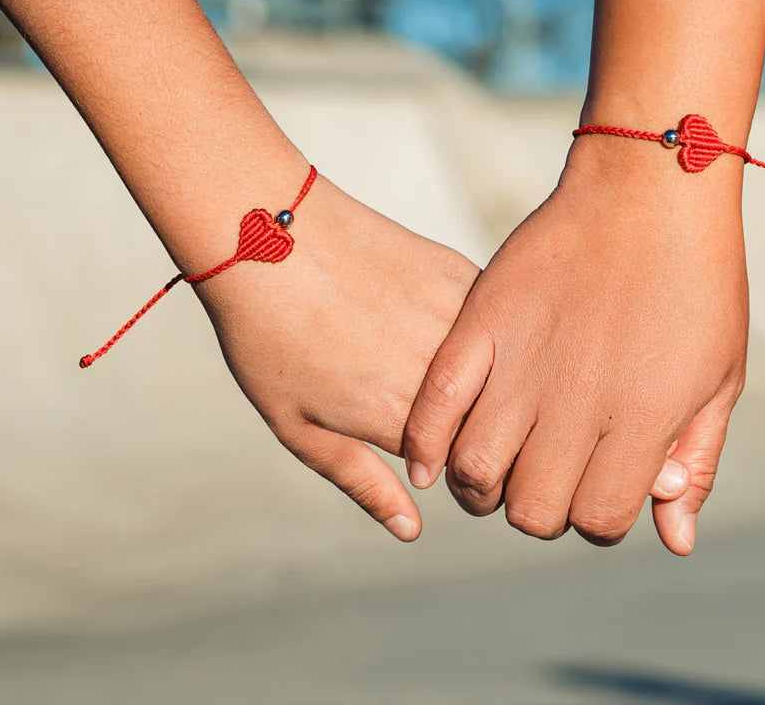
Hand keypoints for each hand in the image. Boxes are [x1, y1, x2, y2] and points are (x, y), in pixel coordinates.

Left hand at [193, 171, 478, 541]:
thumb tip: (412, 530)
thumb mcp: (296, 425)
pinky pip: (487, 318)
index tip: (424, 446)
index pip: (459, 470)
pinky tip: (424, 313)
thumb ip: (360, 481)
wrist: (269, 233)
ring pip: (496, 368)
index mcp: (402, 420)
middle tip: (412, 390)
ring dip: (478, 373)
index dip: (444, 464)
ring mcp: (459, 319)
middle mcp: (444, 375)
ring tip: (415, 349)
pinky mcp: (460, 273)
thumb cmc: (268, 335)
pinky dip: (473, 328)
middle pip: (485, 421)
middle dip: (468, 422)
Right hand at [403, 135, 746, 553]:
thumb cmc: (699, 283)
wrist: (648, 190)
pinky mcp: (481, 322)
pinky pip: (436, 402)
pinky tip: (427, 459)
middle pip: (532, 509)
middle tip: (544, 475)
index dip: (599, 517)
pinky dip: (425, 441)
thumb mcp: (721, 375)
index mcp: (642, 418)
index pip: (600, 519)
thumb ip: (696, 460)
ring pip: (475, 468)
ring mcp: (523, 360)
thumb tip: (674, 540)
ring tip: (492, 462)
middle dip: (540, 507)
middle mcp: (577, 401)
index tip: (599, 486)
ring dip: (482, 483)